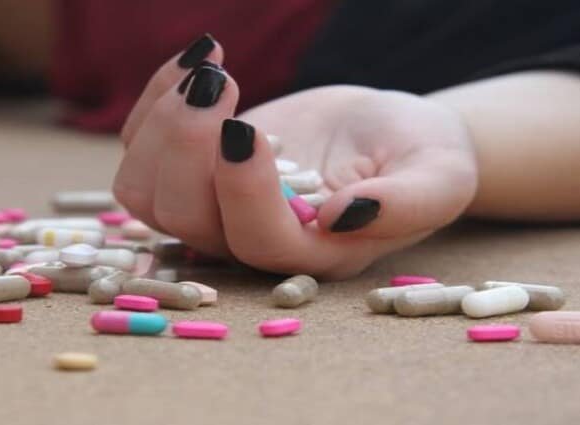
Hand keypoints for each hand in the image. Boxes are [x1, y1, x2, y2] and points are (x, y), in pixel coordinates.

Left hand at [115, 42, 476, 278]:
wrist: (386, 136)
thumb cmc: (419, 157)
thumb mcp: (439, 176)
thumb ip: (406, 203)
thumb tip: (343, 215)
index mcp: (312, 253)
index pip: (257, 241)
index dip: (241, 192)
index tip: (246, 127)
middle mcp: (252, 239)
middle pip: (184, 218)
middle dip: (186, 147)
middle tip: (219, 82)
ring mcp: (215, 206)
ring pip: (145, 192)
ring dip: (161, 126)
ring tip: (210, 69)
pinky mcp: (194, 168)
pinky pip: (140, 148)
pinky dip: (155, 99)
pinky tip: (199, 59)